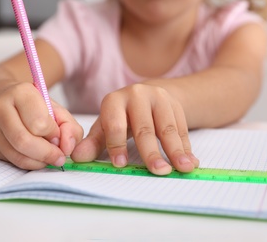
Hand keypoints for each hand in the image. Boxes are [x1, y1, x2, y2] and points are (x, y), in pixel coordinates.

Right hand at [0, 82, 82, 169]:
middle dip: (47, 153)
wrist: (5, 102)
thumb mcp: (57, 110)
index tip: (59, 136)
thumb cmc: (35, 107)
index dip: (53, 134)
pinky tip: (39, 158)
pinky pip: (13, 161)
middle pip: (24, 141)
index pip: (39, 122)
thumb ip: (69, 127)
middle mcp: (1, 108)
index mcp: (21, 93)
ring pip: (17, 155)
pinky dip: (31, 164)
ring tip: (50, 157)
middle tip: (59, 156)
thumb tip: (67, 148)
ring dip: (40, 161)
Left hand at [71, 83, 198, 174]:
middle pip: (144, 128)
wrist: (146, 96)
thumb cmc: (121, 116)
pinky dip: (186, 146)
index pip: (115, 125)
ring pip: (167, 127)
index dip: (116, 145)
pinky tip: (190, 161)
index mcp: (114, 101)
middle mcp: (137, 95)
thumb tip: (77, 158)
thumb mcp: (105, 126)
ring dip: (177, 150)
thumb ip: (94, 142)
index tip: (121, 165)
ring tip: (184, 168)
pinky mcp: (175, 104)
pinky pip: (181, 127)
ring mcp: (159, 98)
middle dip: (152, 152)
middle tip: (159, 171)